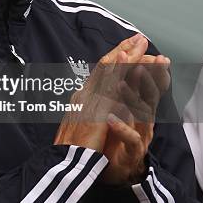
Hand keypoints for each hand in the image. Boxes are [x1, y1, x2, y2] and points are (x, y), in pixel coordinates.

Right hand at [54, 33, 154, 151]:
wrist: (61, 164)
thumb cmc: (70, 152)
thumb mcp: (79, 128)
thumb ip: (87, 115)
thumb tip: (95, 109)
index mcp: (80, 99)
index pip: (100, 74)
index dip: (115, 60)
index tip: (127, 49)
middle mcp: (84, 94)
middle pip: (105, 66)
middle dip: (123, 50)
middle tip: (138, 38)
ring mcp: (89, 100)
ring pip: (110, 71)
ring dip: (127, 55)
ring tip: (141, 43)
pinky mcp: (96, 108)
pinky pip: (112, 85)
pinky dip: (123, 70)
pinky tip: (134, 61)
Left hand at [100, 53, 170, 184]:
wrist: (108, 170)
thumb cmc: (111, 139)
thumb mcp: (113, 109)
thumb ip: (116, 89)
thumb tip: (113, 65)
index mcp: (135, 107)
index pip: (142, 81)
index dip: (143, 62)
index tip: (141, 43)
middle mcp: (141, 119)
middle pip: (147, 92)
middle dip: (148, 73)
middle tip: (148, 56)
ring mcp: (138, 135)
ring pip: (141, 113)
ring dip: (133, 95)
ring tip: (126, 80)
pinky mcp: (131, 152)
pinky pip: (130, 139)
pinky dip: (121, 128)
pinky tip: (112, 119)